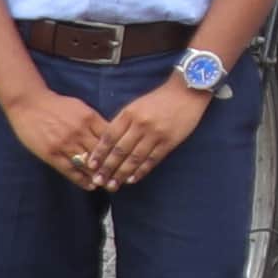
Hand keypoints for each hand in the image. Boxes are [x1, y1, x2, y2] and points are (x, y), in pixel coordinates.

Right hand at [7, 88, 119, 185]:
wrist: (29, 104)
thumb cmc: (57, 105)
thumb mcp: (80, 107)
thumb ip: (94, 121)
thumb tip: (109, 135)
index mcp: (89, 118)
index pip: (110, 138)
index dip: (120, 150)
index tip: (128, 160)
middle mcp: (80, 132)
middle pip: (101, 153)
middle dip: (112, 167)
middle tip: (122, 178)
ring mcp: (65, 144)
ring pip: (87, 164)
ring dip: (99, 176)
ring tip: (108, 184)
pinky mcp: (52, 154)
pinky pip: (69, 170)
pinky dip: (81, 179)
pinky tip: (90, 185)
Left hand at [84, 82, 205, 191]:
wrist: (187, 92)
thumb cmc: (159, 99)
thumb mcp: (136, 105)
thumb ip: (122, 122)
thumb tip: (107, 144)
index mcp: (129, 114)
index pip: (109, 137)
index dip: (99, 153)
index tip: (90, 165)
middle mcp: (140, 124)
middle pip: (120, 150)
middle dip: (107, 168)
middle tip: (98, 181)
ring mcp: (155, 134)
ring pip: (134, 158)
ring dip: (122, 174)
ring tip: (113, 185)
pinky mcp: (169, 141)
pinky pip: (152, 160)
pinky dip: (141, 171)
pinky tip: (132, 179)